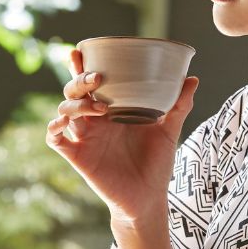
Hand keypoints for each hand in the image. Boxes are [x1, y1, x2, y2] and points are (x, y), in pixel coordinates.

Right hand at [45, 47, 198, 223]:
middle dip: (79, 80)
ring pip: (64, 110)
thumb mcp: (169, 131)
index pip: (92, 83)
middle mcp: (95, 121)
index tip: (81, 50)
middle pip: (74, 91)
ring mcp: (85, 138)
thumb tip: (193, 79)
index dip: (82, 66)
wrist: (150, 199)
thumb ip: (178, 106)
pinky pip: (55, 139)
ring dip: (76, 104)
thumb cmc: (157, 165)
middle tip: (97, 77)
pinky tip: (62, 122)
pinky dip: (54, 129)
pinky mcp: (78, 157)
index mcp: (113, 110)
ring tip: (99, 107)